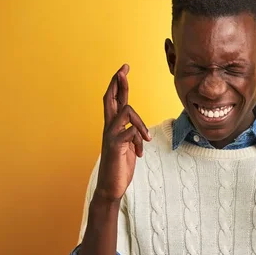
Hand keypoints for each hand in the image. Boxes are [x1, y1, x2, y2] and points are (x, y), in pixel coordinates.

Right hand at [95, 64, 150, 201]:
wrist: (112, 186)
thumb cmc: (120, 165)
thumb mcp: (130, 146)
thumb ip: (133, 135)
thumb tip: (140, 130)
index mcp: (113, 126)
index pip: (114, 100)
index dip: (118, 84)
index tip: (124, 68)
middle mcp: (108, 127)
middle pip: (110, 98)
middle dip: (118, 82)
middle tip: (124, 68)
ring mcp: (110, 136)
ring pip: (127, 112)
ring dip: (141, 124)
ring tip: (146, 140)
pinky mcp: (114, 146)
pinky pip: (130, 132)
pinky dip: (139, 140)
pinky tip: (140, 153)